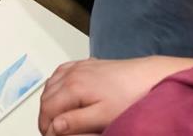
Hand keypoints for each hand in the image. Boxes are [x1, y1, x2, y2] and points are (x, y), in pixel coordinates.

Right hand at [38, 56, 192, 135]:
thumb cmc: (128, 98)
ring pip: (51, 83)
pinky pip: (61, 71)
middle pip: (46, 96)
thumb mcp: (102, 117)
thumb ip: (76, 122)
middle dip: (45, 116)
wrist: (147, 77)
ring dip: (49, 100)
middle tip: (52, 133)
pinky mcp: (86, 64)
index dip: (46, 127)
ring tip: (56, 118)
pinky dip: (56, 84)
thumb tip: (54, 126)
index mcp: (73, 87)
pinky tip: (62, 92)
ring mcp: (78, 66)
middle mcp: (72, 73)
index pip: (48, 109)